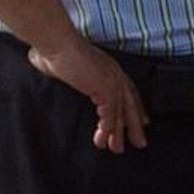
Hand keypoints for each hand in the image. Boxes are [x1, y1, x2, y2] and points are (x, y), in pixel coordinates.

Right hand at [27, 37, 149, 153]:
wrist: (56, 43)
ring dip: (119, 133)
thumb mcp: (64, 66)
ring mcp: (112, 81)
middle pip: (130, 103)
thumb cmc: (55, 50)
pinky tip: (102, 141)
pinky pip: (110, 115)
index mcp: (109, 67)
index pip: (127, 90)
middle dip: (134, 125)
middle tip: (139, 142)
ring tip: (117, 150)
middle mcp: (114, 73)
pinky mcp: (106, 89)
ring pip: (120, 113)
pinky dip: (107, 129)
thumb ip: (66, 74)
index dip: (134, 107)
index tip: (141, 120)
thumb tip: (52, 72)